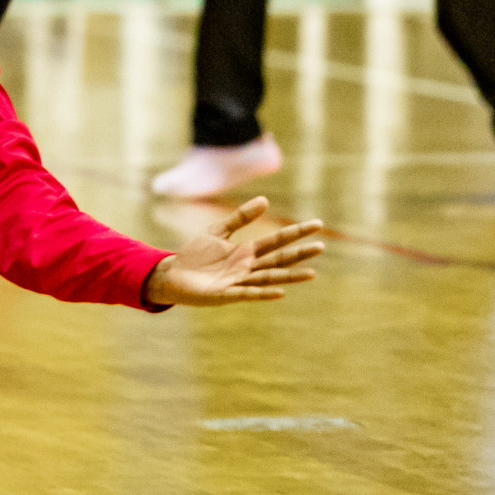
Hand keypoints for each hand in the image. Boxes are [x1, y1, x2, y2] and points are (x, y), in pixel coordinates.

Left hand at [144, 197, 321, 306]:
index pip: (277, 240)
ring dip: (289, 276)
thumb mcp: (216, 231)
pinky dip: (264, 293)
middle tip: (321, 246)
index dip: (296, 233)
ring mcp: (239, 281)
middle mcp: (247, 267)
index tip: (317, 224)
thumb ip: (239, 218)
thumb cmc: (196, 256)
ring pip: (269, 277)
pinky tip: (281, 292)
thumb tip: (265, 200)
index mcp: (246, 252)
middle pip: (278, 259)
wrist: (173, 275)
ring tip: (311, 273)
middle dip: (299, 253)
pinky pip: (249, 293)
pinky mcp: (226, 293)